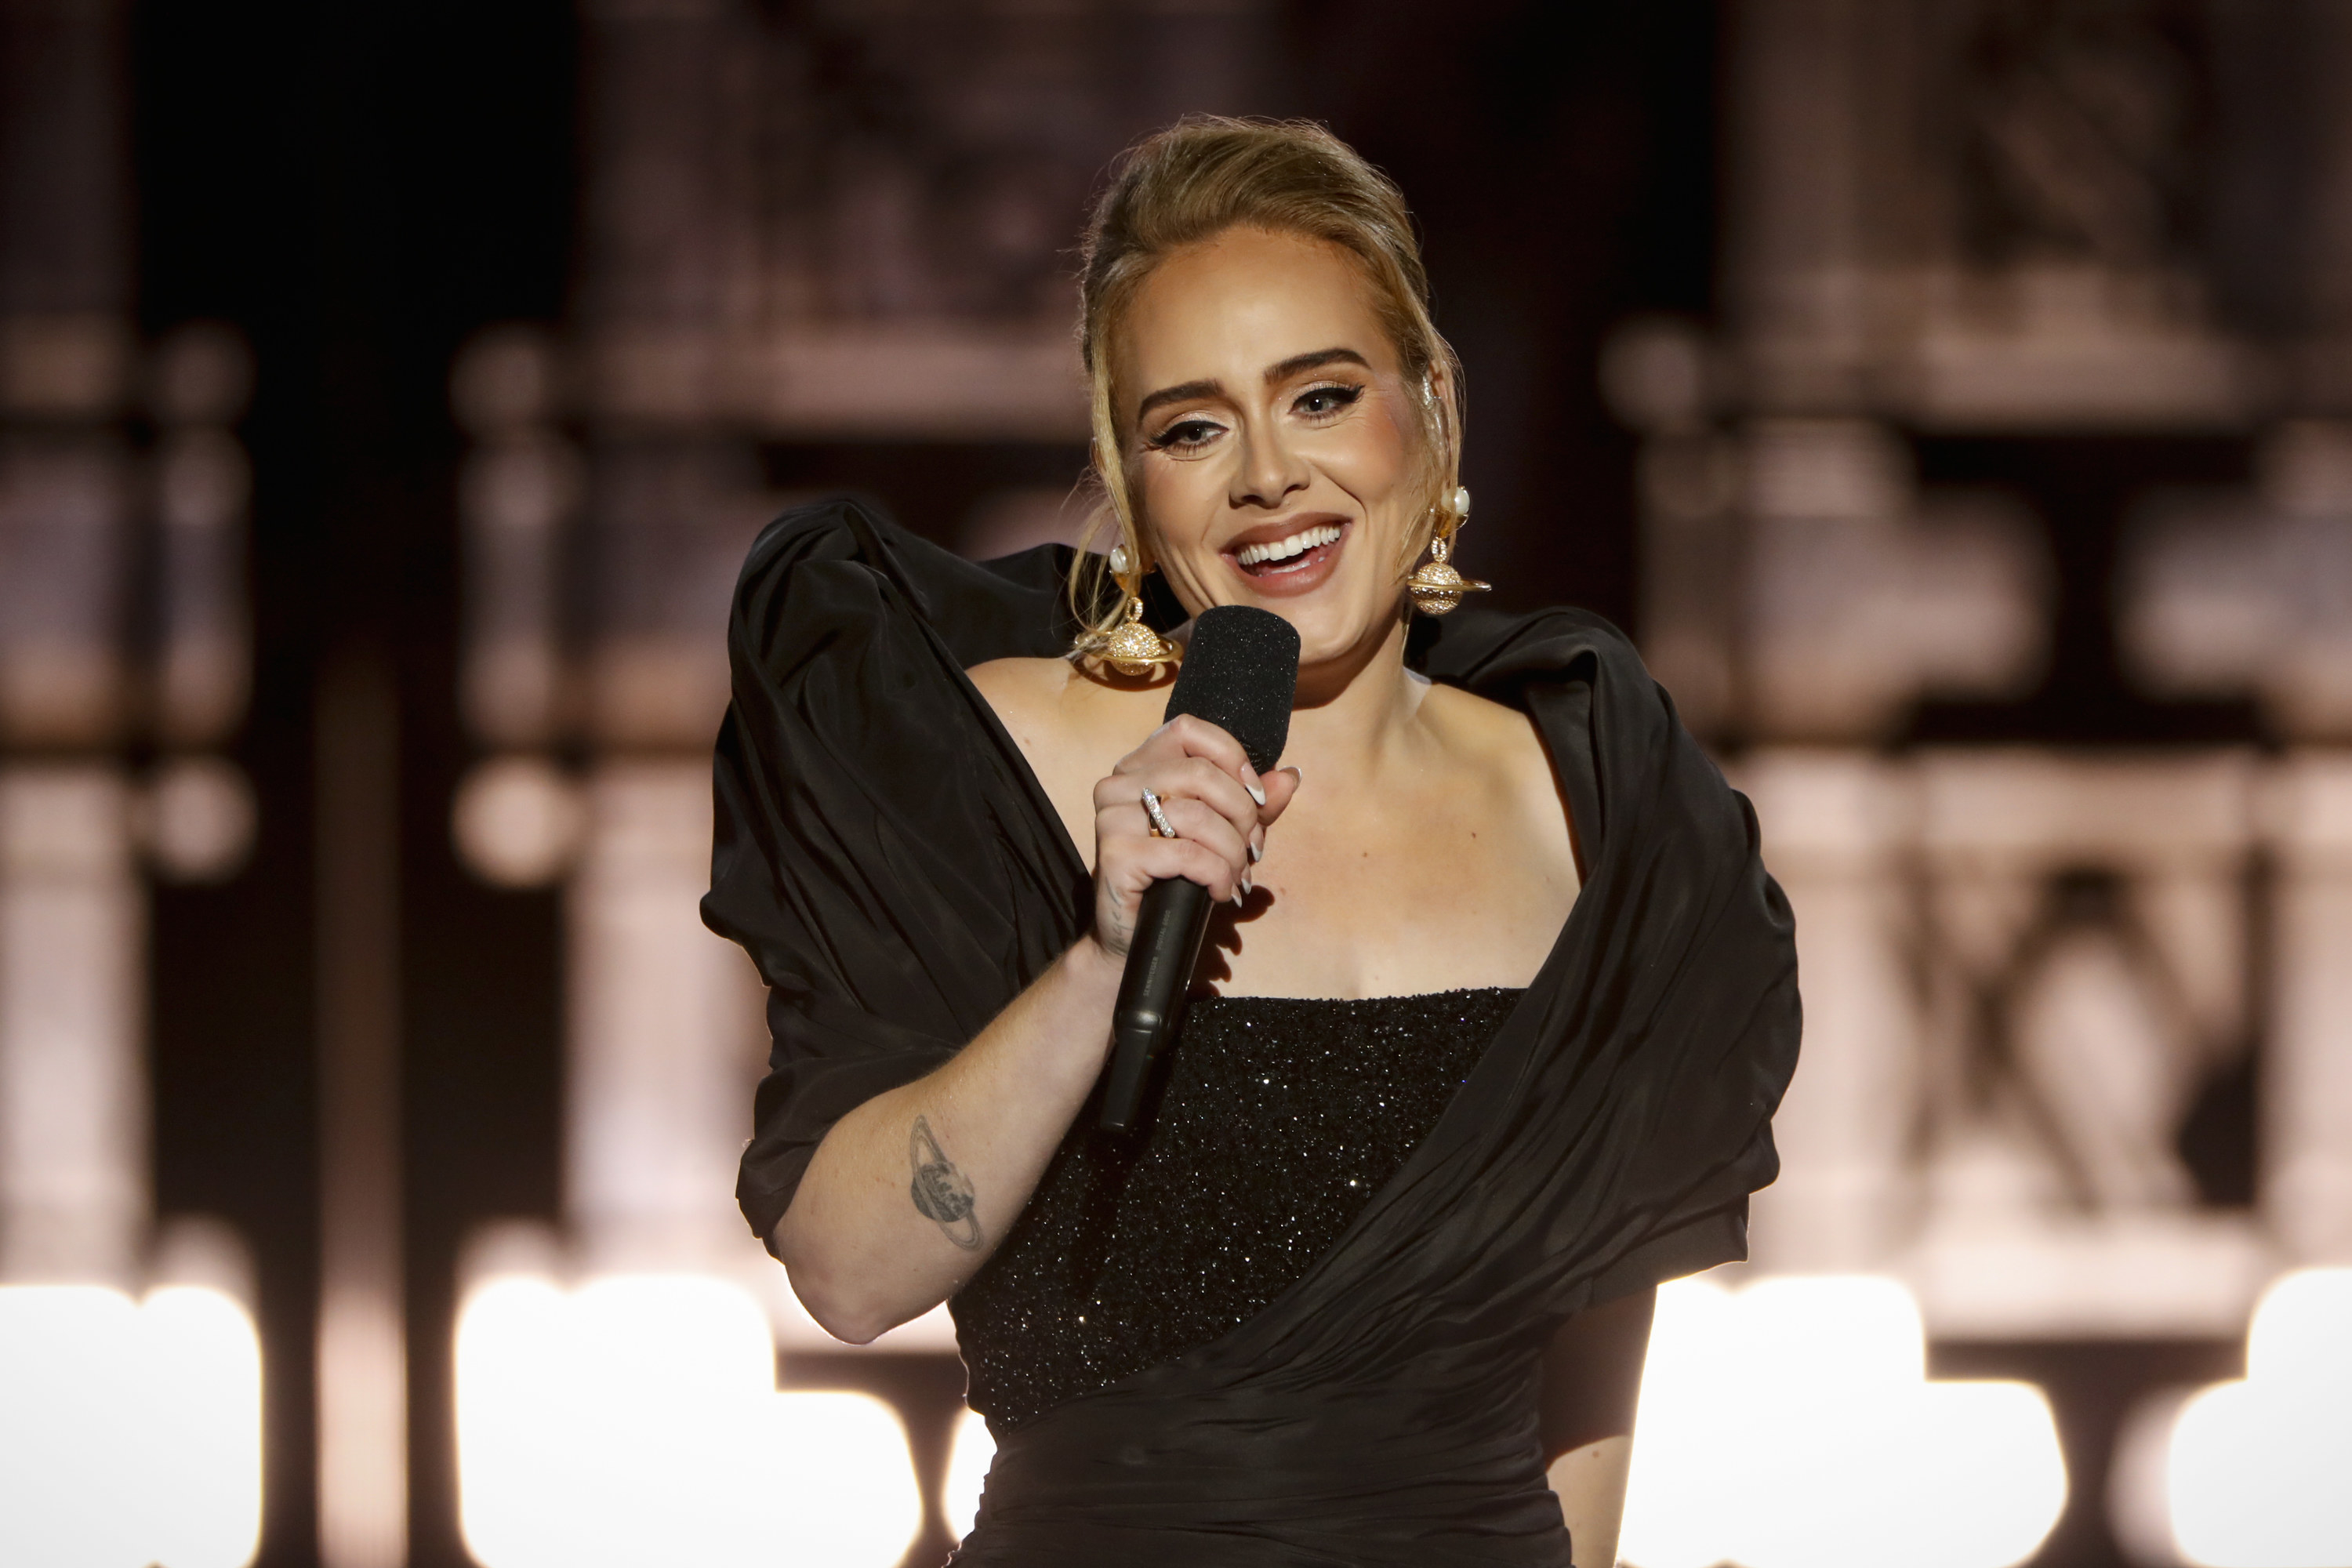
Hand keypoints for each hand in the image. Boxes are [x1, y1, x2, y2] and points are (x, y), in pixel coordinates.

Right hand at [1088, 714, 1300, 958]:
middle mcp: (1119, 784)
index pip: (1189, 730)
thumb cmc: (1178, 879)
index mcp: (1140, 767)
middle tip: (1252, 850)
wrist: (1137, 938)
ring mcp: (1112, 817)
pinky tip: (1218, 892)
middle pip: (1200, 773)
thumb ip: (1253, 803)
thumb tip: (1290, 776)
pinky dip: (1216, 875)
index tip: (1257, 797)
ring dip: (1232, 852)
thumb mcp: (1223, 834)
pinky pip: (1187, 854)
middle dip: (1242, 814)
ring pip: (1196, 815)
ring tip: (1236, 877)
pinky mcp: (1116, 854)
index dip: (1232, 758)